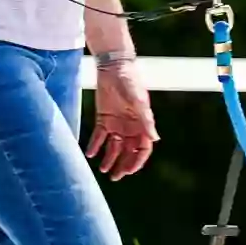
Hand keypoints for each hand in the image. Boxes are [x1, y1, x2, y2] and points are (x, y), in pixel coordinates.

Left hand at [86, 59, 158, 180]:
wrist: (113, 67)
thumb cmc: (130, 82)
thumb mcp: (138, 101)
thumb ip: (146, 120)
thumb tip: (155, 139)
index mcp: (142, 124)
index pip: (143, 148)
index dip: (137, 160)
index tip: (129, 171)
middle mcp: (131, 126)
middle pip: (129, 151)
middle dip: (123, 165)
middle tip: (115, 177)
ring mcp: (117, 123)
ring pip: (114, 147)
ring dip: (110, 159)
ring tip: (103, 169)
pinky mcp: (103, 119)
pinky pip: (99, 136)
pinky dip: (95, 145)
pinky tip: (90, 154)